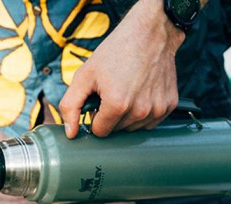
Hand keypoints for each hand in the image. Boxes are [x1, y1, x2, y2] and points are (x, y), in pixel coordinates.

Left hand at [59, 0, 185, 138]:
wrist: (150, 32)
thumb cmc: (115, 52)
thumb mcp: (84, 76)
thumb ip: (70, 107)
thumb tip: (70, 133)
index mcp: (116, 105)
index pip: (100, 132)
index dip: (95, 117)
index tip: (99, 101)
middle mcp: (139, 111)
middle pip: (116, 130)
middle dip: (110, 116)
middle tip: (113, 92)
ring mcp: (156, 109)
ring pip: (132, 128)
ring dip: (126, 116)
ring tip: (127, 91)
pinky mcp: (169, 106)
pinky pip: (149, 123)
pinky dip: (142, 113)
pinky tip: (141, 94)